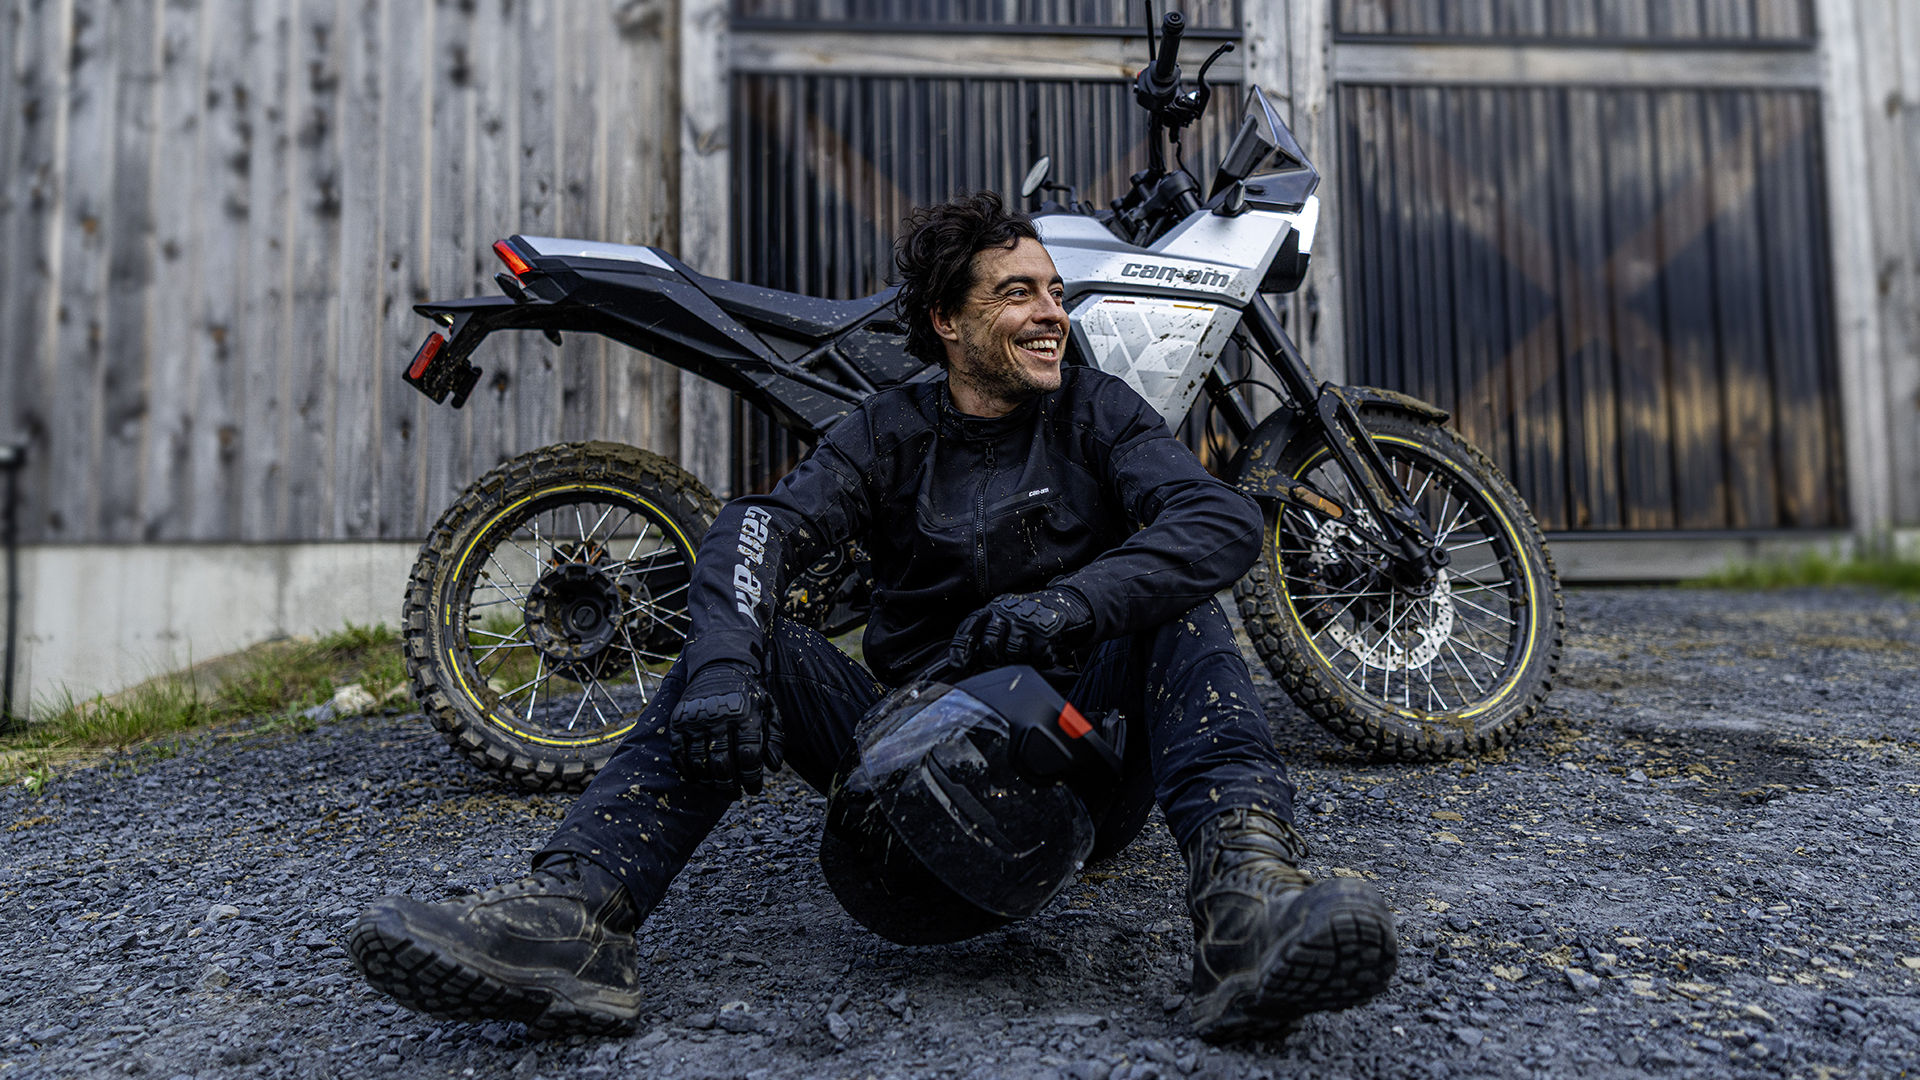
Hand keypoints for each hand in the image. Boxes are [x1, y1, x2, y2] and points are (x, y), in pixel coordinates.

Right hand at [669, 662, 783, 794]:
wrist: (718, 666)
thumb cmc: (747, 695)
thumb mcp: (769, 709)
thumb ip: (775, 737)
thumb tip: (774, 766)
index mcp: (745, 715)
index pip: (749, 756)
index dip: (752, 778)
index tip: (754, 789)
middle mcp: (719, 717)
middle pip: (722, 763)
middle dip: (729, 786)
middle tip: (734, 795)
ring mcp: (696, 720)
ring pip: (700, 762)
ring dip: (709, 782)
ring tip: (717, 788)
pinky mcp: (678, 721)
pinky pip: (678, 753)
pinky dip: (686, 770)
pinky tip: (696, 778)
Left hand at [947, 588, 1093, 673]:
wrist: (1066, 604)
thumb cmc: (1029, 621)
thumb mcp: (1004, 623)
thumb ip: (985, 640)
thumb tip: (963, 665)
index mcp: (992, 610)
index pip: (969, 627)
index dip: (960, 647)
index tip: (956, 664)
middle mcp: (1006, 612)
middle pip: (990, 643)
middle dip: (994, 659)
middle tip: (1003, 661)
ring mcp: (1025, 620)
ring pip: (1013, 651)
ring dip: (1021, 659)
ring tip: (1028, 652)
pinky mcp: (1045, 628)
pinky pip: (1037, 655)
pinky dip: (1042, 659)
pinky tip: (1044, 653)